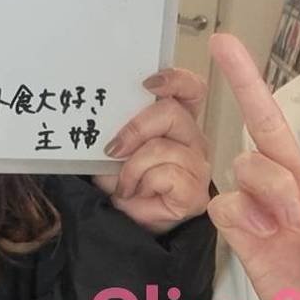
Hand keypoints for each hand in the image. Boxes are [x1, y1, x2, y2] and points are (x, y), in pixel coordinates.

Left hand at [94, 67, 210, 234]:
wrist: (124, 220)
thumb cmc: (122, 179)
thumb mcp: (116, 145)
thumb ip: (117, 125)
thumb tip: (101, 110)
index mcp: (176, 120)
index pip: (191, 89)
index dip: (176, 80)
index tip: (148, 83)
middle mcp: (192, 139)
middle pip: (173, 113)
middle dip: (136, 127)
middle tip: (113, 148)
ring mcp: (197, 165)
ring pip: (164, 147)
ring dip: (132, 166)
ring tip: (123, 182)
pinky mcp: (195, 192)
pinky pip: (167, 175)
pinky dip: (142, 182)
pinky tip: (135, 193)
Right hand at [206, 20, 299, 299]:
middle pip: (268, 123)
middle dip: (246, 80)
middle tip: (224, 41)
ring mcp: (270, 214)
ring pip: (248, 160)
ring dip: (270, 178)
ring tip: (289, 216)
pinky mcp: (244, 240)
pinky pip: (228, 204)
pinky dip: (246, 212)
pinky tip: (268, 233)